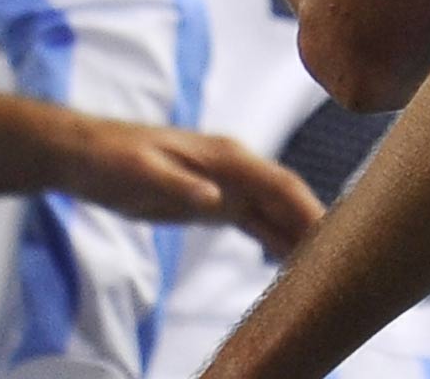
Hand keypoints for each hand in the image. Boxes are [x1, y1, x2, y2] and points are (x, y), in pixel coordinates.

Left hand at [56, 117, 324, 261]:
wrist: (85, 155)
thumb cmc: (111, 158)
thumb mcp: (141, 172)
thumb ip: (178, 184)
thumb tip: (214, 199)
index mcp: (224, 157)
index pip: (280, 183)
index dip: (309, 209)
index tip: (334, 239)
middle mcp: (234, 168)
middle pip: (287, 199)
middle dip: (316, 228)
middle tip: (343, 267)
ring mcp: (225, 184)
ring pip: (275, 212)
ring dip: (298, 237)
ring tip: (323, 274)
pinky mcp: (214, 201)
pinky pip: (255, 222)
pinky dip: (275, 240)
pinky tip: (287, 264)